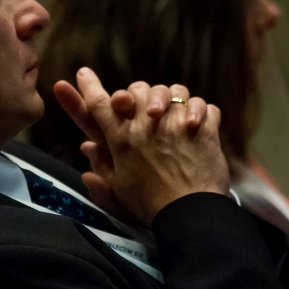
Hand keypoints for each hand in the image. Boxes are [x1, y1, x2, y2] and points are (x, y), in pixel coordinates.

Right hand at [52, 69, 230, 223]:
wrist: (189, 213)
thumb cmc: (150, 205)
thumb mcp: (118, 188)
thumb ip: (101, 166)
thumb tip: (85, 148)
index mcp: (122, 138)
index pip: (99, 104)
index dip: (89, 86)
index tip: (84, 74)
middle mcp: (147, 123)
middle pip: (137, 89)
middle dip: (136, 94)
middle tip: (142, 107)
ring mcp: (178, 122)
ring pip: (174, 92)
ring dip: (172, 99)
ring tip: (173, 114)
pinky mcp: (204, 128)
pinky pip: (205, 106)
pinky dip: (202, 113)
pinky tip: (197, 124)